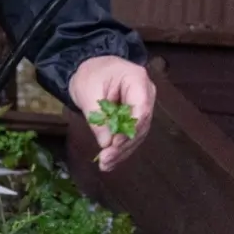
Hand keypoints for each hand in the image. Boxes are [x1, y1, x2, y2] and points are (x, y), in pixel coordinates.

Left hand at [69, 56, 155, 171]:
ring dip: (122, 151)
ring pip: (138, 134)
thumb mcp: (88, 92)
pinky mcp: (135, 118)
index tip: (115, 144)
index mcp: (137, 79)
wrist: (91, 68)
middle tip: (106, 159)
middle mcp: (146, 94)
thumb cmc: (90, 74)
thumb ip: (97, 116)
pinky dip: (121, 149)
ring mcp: (143, 107)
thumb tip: (106, 143)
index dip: (130, 129)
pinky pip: (131, 136)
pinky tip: (111, 163)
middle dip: (124, 145)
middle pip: (141, 125)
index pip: (141, 108)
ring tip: (106, 164)